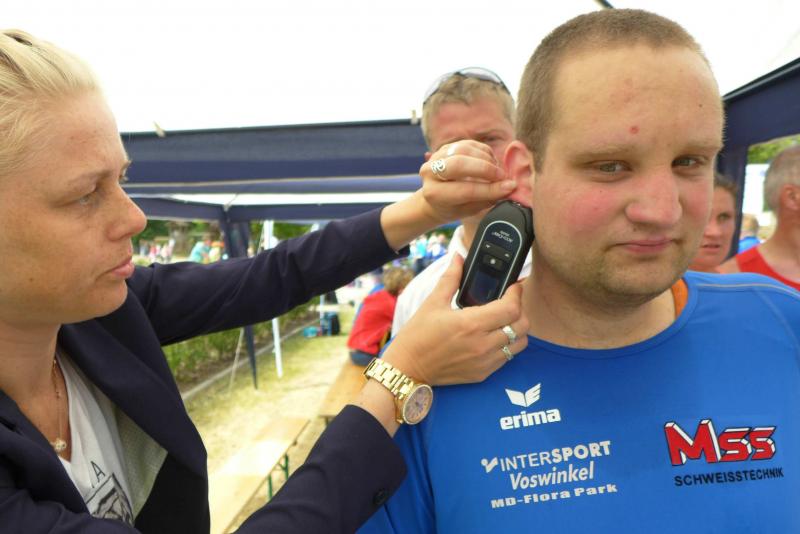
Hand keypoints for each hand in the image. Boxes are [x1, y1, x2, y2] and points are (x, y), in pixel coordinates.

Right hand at [383, 255, 527, 384]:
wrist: (407, 368)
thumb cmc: (417, 335)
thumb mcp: (432, 303)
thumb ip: (450, 278)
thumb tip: (458, 257)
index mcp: (471, 324)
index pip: (511, 308)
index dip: (516, 294)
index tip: (513, 286)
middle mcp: (482, 344)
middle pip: (522, 326)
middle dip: (520, 310)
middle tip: (509, 302)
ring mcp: (485, 362)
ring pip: (520, 343)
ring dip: (517, 329)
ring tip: (504, 321)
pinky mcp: (483, 373)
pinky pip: (508, 358)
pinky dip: (507, 345)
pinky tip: (493, 337)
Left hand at [419, 140, 515, 224]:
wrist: (433, 199)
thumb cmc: (453, 208)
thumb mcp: (468, 210)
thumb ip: (486, 199)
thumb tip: (508, 188)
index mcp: (434, 194)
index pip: (465, 190)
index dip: (490, 189)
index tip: (509, 188)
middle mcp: (430, 172)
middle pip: (459, 164)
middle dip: (486, 169)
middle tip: (503, 176)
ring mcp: (437, 156)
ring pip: (465, 150)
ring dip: (486, 160)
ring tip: (497, 172)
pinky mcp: (447, 147)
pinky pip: (470, 144)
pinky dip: (484, 153)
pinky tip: (491, 163)